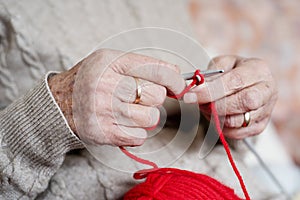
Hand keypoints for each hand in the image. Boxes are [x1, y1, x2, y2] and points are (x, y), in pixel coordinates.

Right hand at [48, 49, 184, 145]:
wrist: (59, 104)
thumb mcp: (110, 62)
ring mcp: (104, 111)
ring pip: (151, 118)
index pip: (157, 69)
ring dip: (145, 117)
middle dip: (154, 98)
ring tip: (128, 111)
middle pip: (156, 96)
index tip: (180, 87)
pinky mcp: (104, 133)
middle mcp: (106, 85)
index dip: (175, 79)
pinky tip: (122, 124)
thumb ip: (142, 65)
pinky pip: (140, 136)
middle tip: (139, 97)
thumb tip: (176, 77)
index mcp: (110, 63)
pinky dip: (136, 132)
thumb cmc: (91, 81)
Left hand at [183, 55, 276, 138]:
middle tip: (198, 102)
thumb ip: (211, 74)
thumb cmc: (232, 71)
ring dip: (216, 117)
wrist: (246, 83)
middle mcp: (267, 90)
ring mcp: (266, 110)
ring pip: (239, 120)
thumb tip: (197, 87)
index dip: (212, 90)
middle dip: (216, 105)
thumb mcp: (221, 64)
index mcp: (258, 69)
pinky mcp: (260, 126)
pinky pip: (237, 133)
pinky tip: (216, 115)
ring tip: (207, 107)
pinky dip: (221, 127)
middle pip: (245, 102)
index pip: (236, 81)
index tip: (192, 94)